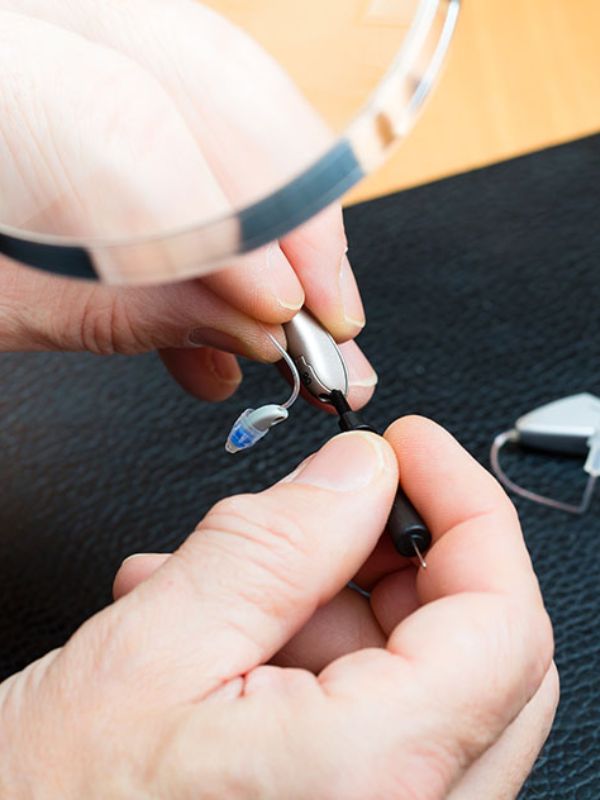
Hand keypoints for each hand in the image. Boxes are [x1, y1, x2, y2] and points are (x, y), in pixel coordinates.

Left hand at [0, 1, 374, 405]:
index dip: (228, 226)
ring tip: (297, 305)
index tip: (284, 316)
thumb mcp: (5, 310)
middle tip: (327, 310)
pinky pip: (193, 91)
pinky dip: (241, 188)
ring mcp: (60, 27)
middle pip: (198, 74)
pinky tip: (244, 277)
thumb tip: (254, 330)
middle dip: (290, 207)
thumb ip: (129, 310)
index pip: (123, 124)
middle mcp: (28, 32)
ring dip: (280, 204)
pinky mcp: (86, 47)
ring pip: (213, 72)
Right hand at [0, 418, 556, 798]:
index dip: (468, 507)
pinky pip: (376, 721)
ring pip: (425, 680)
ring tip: (223, 585)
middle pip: (479, 650)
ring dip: (336, 604)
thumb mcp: (153, 649)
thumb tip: (361, 473)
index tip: (416, 451)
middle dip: (401, 554)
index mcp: (373, 781)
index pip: (505, 619)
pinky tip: (225, 638)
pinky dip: (317, 655)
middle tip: (330, 509)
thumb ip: (275, 544)